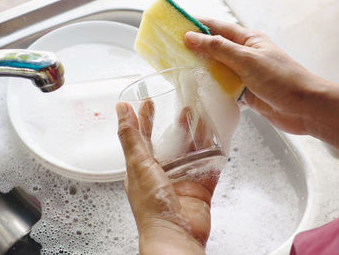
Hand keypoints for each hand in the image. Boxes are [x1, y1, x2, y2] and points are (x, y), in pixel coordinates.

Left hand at [116, 101, 218, 254]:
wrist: (175, 235)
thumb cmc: (152, 206)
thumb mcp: (138, 164)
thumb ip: (130, 136)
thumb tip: (121, 110)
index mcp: (142, 168)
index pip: (143, 137)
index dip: (145, 119)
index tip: (147, 102)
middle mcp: (162, 174)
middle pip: (171, 143)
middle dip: (178, 126)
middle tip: (185, 108)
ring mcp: (182, 181)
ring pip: (192, 153)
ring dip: (197, 136)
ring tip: (202, 119)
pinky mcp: (199, 189)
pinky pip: (209, 168)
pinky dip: (213, 155)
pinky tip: (218, 142)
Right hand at [184, 18, 326, 134]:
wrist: (305, 109)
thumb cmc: (282, 80)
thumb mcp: (247, 60)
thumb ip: (219, 49)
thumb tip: (192, 37)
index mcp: (248, 40)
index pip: (217, 27)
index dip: (196, 25)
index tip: (175, 26)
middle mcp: (245, 55)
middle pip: (215, 49)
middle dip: (195, 49)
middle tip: (171, 52)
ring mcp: (245, 75)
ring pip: (217, 70)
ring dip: (202, 71)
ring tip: (180, 72)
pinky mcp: (245, 93)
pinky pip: (223, 88)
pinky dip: (212, 90)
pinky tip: (199, 92)